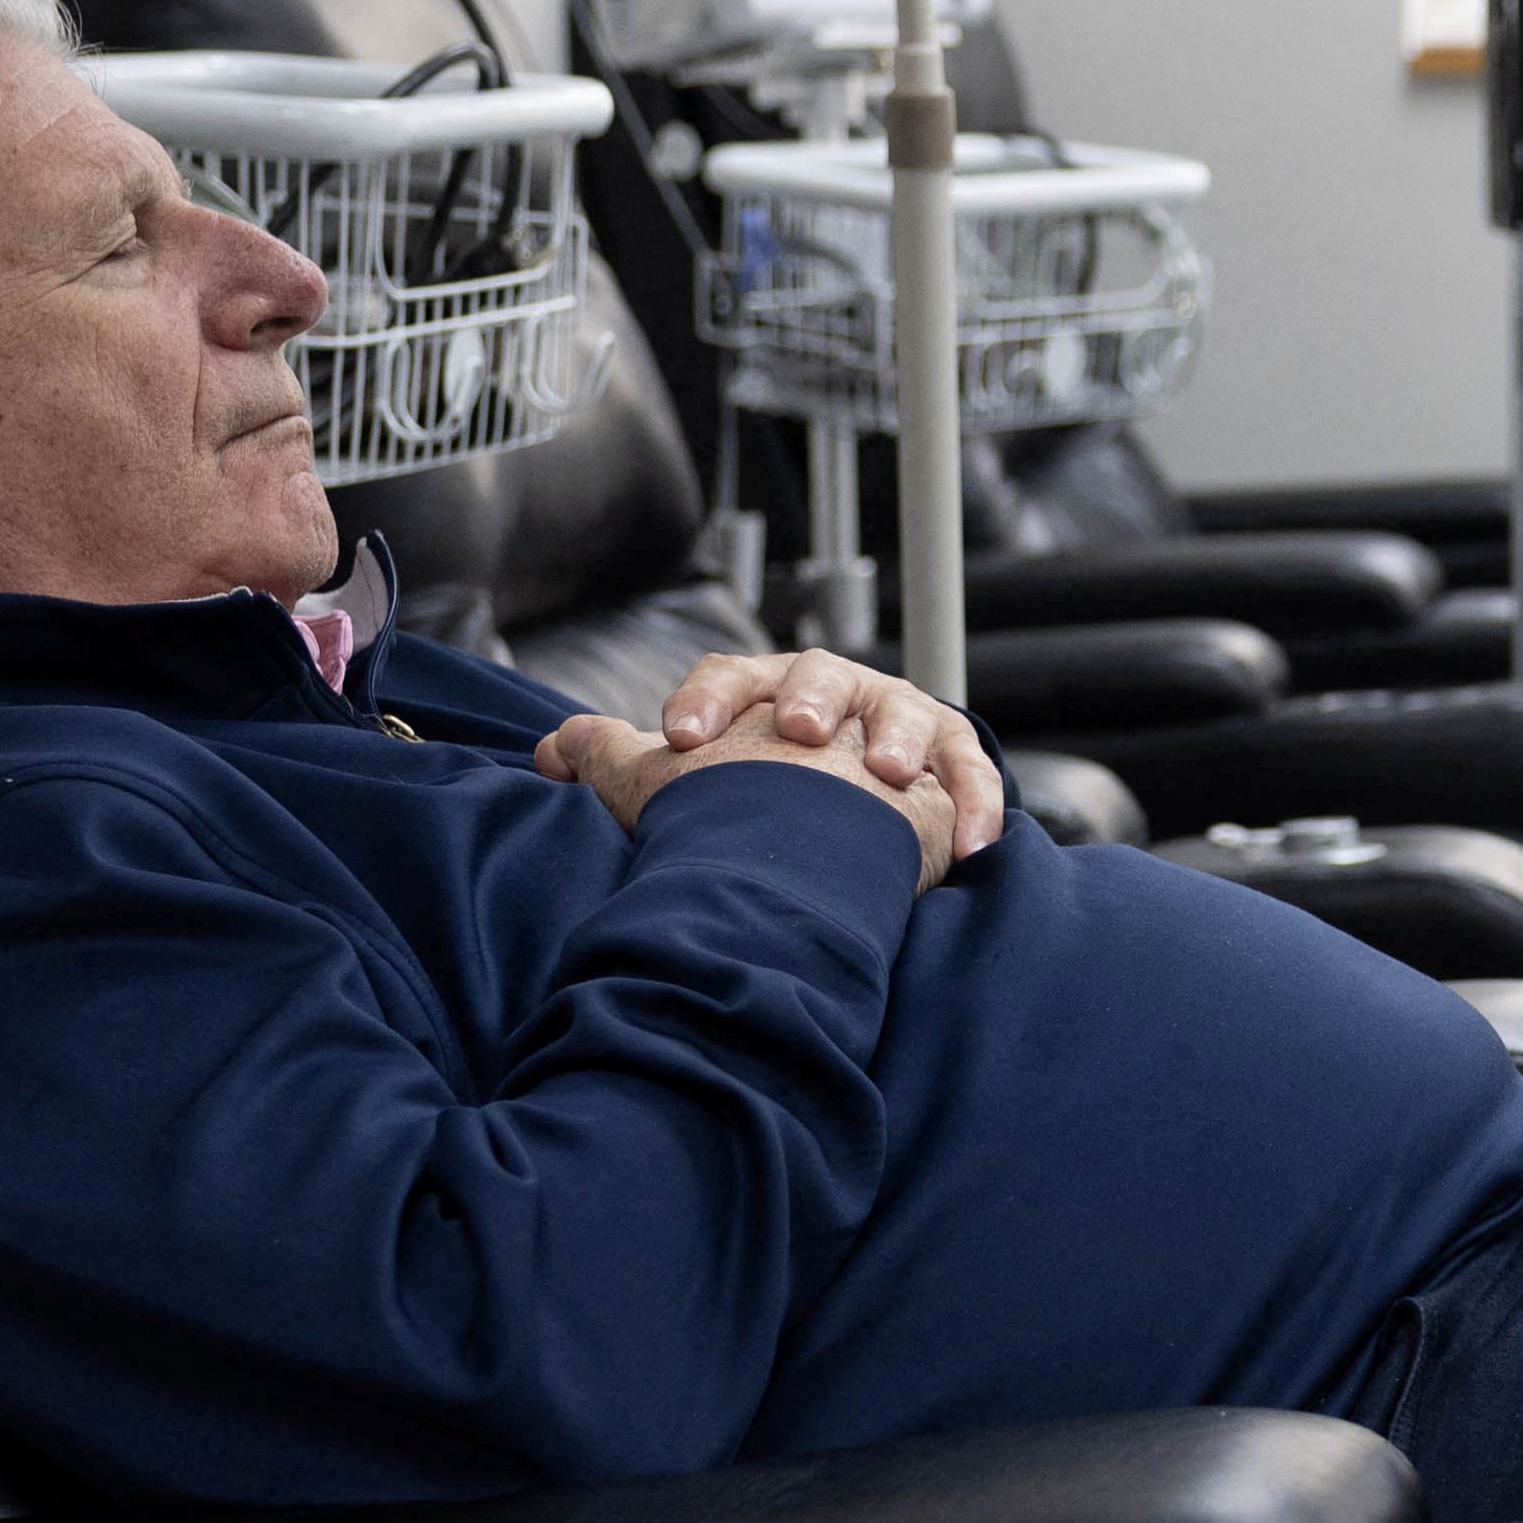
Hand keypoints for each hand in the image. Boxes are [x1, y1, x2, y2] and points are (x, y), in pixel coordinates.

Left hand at [538, 647, 999, 885]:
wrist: (827, 842)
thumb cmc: (747, 804)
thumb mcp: (675, 776)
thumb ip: (612, 759)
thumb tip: (545, 754)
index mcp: (763, 690)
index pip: (730, 676)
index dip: (705, 702)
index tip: (681, 741)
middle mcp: (832, 697)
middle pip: (823, 676)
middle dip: (813, 701)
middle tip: (800, 733)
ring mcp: (896, 726)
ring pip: (905, 710)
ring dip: (900, 738)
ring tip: (892, 771)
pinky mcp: (951, 770)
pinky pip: (972, 775)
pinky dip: (977, 805)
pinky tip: (972, 846)